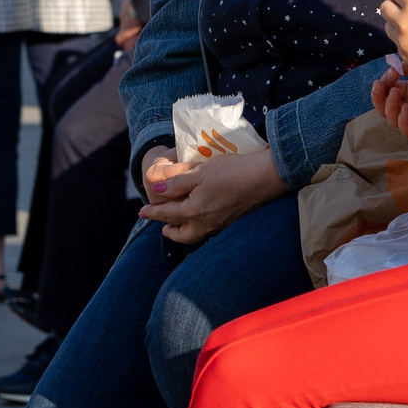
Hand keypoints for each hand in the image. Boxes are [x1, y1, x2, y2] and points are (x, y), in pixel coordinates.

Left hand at [140, 147, 285, 245]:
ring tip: (177, 222)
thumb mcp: (198, 172)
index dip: (152, 213)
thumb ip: (175, 183)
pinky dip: (198, 226)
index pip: (167, 215)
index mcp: (194, 212)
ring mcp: (220, 224)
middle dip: (169, 231)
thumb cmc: (231, 171)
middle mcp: (206, 224)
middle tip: (161, 224)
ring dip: (183, 231)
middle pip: (182, 235)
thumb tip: (156, 190)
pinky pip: (208, 230)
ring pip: (196, 235)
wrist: (266, 177)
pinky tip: (200, 215)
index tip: (141, 212)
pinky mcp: (231, 220)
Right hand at [372, 59, 407, 139]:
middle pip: (384, 106)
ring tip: (396, 92)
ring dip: (389, 105)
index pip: (388, 89)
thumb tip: (397, 67)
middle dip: (378, 95)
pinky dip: (402, 120)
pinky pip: (407, 130)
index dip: (384, 81)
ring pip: (391, 118)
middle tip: (381, 84)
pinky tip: (407, 108)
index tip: (391, 70)